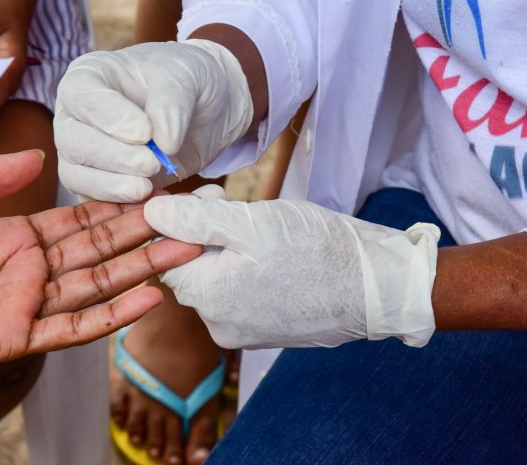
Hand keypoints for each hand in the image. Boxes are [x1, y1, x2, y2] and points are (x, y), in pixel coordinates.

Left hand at [0, 150, 199, 377]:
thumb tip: (37, 157)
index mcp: (16, 238)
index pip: (79, 221)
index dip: (116, 208)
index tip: (152, 191)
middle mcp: (30, 271)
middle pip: (100, 250)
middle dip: (143, 234)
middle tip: (187, 217)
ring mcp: (28, 304)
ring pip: (98, 284)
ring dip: (142, 268)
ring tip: (184, 248)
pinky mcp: (18, 337)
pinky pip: (74, 325)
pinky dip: (113, 314)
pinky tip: (149, 296)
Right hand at [54, 40, 253, 201]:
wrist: (207, 111)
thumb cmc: (188, 81)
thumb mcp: (187, 76)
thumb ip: (171, 103)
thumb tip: (163, 143)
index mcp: (88, 77)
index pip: (82, 97)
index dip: (110, 118)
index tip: (145, 133)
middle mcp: (76, 115)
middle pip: (74, 141)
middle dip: (113, 157)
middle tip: (151, 163)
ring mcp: (82, 153)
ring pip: (76, 175)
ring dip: (112, 186)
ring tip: (147, 186)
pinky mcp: (97, 184)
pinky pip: (94, 201)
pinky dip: (118, 206)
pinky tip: (148, 201)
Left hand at [144, 186, 439, 349]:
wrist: (377, 288)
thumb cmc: (316, 250)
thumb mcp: (249, 223)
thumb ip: (194, 219)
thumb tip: (149, 212)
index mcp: (208, 297)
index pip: (165, 253)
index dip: (180, 219)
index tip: (206, 196)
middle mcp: (218, 323)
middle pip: (190, 266)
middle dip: (204, 231)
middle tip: (231, 204)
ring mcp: (242, 330)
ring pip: (215, 278)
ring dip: (225, 248)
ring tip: (258, 227)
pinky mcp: (264, 330)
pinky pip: (238, 293)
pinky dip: (245, 268)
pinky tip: (271, 252)